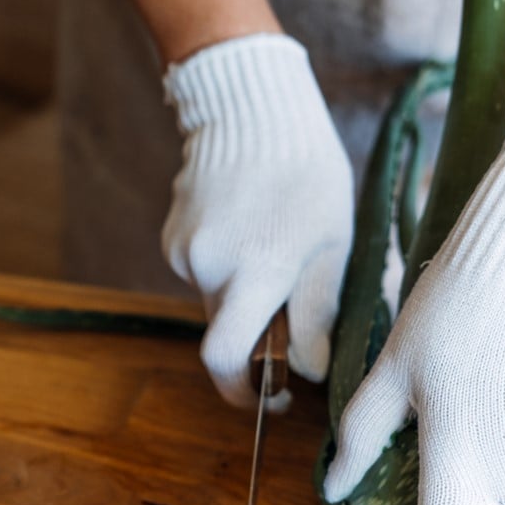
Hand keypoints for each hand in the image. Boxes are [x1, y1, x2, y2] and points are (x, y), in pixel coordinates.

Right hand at [162, 34, 352, 406]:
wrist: (249, 108)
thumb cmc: (306, 170)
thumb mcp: (333, 239)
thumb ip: (319, 309)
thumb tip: (311, 369)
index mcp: (255, 270)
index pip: (226, 358)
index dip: (243, 391)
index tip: (271, 397)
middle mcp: (210, 267)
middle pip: (226, 331)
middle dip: (256, 331)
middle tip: (289, 301)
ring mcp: (184, 253)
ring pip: (216, 302)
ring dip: (243, 294)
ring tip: (270, 244)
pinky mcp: (172, 239)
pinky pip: (203, 275)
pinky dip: (226, 269)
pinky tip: (245, 229)